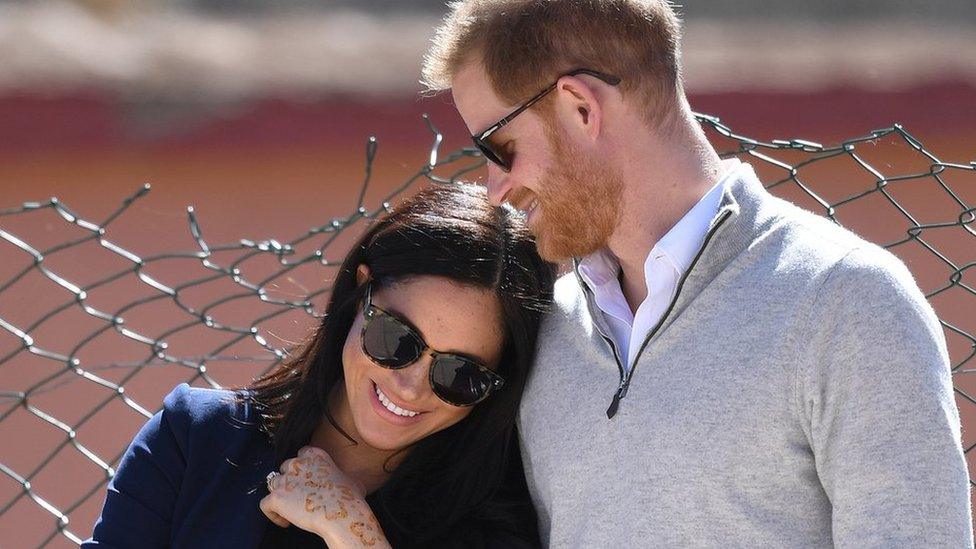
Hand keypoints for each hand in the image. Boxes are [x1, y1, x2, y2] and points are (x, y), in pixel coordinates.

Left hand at [259, 446, 389, 547]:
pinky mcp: (276, 497)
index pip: (300, 454)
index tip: (306, 481)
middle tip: (299, 497)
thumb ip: (343, 476)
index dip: (302, 469)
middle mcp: (297, 463)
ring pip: (273, 484)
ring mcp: (285, 479)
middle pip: (284, 468)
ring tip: (291, 510)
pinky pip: (265, 505)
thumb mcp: (352, 480)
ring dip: (280, 495)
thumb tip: (349, 483)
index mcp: (315, 455)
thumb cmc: (350, 499)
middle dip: (289, 481)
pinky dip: (272, 514)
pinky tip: (285, 522)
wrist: (342, 513)